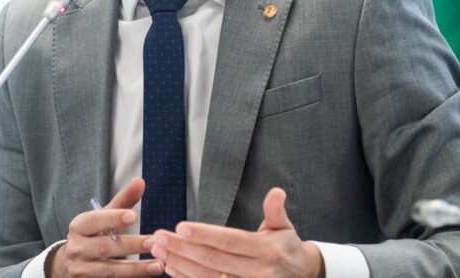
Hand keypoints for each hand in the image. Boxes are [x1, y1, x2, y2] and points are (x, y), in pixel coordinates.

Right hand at [48, 177, 164, 277]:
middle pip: (105, 247)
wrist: (69, 265)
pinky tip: (148, 276)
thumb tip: (140, 181)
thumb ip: (122, 201)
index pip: (94, 221)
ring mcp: (80, 270)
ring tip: (159, 265)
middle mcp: (76, 249)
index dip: (113, 218)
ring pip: (110, 271)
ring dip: (136, 269)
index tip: (133, 216)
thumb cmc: (93, 236)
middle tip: (154, 242)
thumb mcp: (103, 218)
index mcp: (78, 227)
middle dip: (131, 245)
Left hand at [145, 187, 323, 277]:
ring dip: (179, 264)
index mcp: (266, 250)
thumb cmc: (286, 248)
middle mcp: (257, 272)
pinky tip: (171, 268)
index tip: (180, 226)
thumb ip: (275, 210)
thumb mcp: (284, 227)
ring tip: (158, 251)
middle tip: (157, 237)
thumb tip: (276, 191)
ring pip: (206, 277)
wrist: (302, 276)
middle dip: (182, 248)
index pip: (230, 241)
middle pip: (212, 260)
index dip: (204, 235)